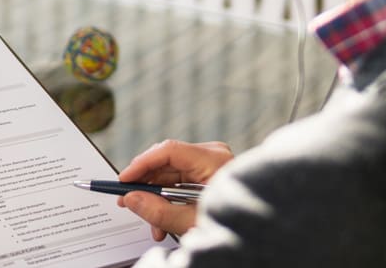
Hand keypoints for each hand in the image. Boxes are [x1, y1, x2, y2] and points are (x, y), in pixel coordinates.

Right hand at [117, 139, 233, 240]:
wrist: (261, 234)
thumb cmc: (237, 225)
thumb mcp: (192, 221)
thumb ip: (159, 211)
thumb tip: (132, 199)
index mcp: (213, 160)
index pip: (168, 151)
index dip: (142, 164)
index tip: (125, 179)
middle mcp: (212, 156)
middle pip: (166, 163)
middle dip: (146, 187)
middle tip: (128, 200)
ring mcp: (211, 164)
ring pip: (170, 175)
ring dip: (157, 200)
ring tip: (153, 225)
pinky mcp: (208, 174)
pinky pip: (180, 182)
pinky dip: (169, 201)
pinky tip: (165, 221)